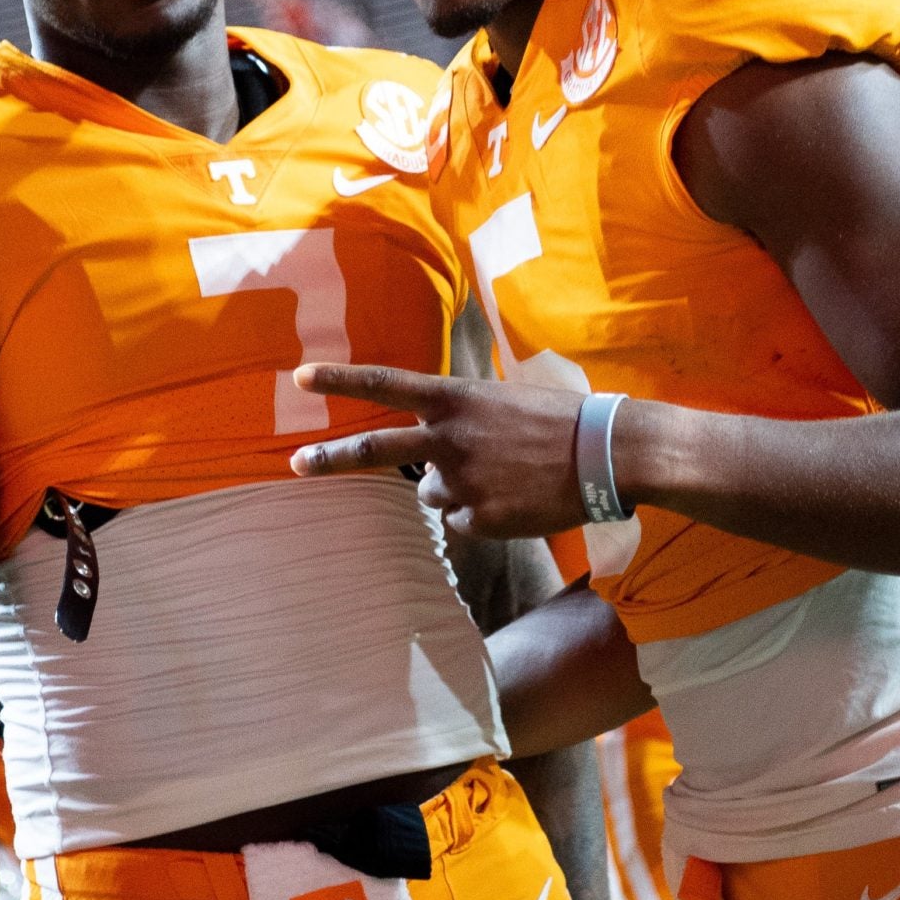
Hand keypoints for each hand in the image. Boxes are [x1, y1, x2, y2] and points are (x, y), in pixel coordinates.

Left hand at [288, 362, 587, 539]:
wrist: (605, 454)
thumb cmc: (556, 421)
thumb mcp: (499, 403)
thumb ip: (457, 424)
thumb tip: (429, 469)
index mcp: (455, 399)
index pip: (386, 383)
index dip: (340, 381)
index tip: (299, 378)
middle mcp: (449, 438)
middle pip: (376, 449)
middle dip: (331, 459)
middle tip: (294, 465)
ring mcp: (463, 481)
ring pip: (434, 493)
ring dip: (456, 489)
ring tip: (504, 477)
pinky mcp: (481, 518)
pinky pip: (464, 521)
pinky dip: (483, 515)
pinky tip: (516, 500)